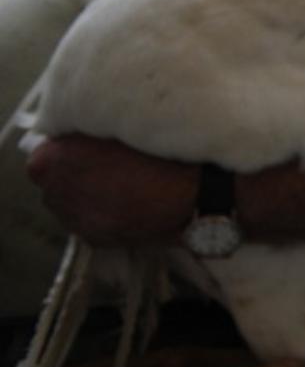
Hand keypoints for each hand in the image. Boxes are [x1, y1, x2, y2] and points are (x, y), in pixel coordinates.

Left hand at [28, 135, 197, 246]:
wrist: (199, 193)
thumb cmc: (165, 152)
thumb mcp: (126, 127)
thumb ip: (93, 133)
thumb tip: (82, 138)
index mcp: (59, 160)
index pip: (42, 157)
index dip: (66, 152)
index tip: (88, 148)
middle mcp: (60, 193)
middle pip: (54, 184)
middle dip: (72, 177)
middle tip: (104, 167)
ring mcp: (77, 220)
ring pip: (68, 207)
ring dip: (84, 198)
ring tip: (117, 189)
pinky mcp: (96, 239)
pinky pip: (88, 224)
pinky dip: (100, 215)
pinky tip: (126, 206)